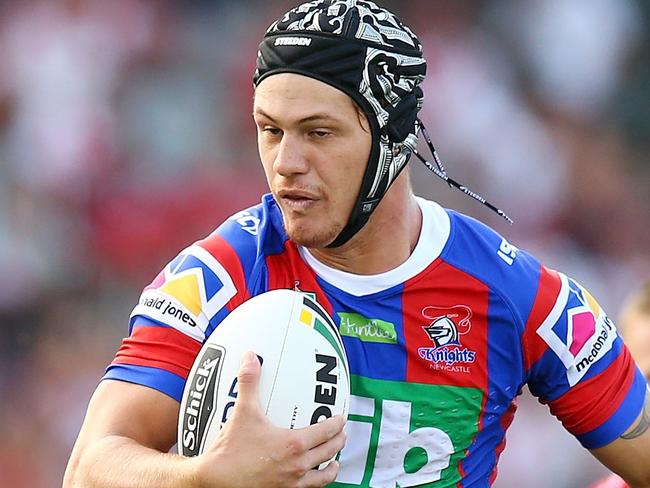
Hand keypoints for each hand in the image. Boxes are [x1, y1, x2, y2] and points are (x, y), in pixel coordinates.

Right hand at [191, 351, 346, 486]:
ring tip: (334, 462)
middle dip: (339, 442)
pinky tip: (310, 480)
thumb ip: (249, 382)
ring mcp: (291, 485)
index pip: (325, 432)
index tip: (341, 418)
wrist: (215, 481)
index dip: (336, 424)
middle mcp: (297, 466)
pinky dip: (315, 483)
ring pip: (322, 477)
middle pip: (329, 453)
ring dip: (331, 467)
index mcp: (294, 444)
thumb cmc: (230, 449)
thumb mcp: (242, 412)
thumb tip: (251, 357)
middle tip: (342, 434)